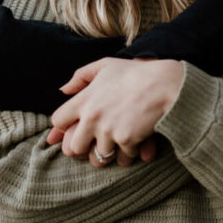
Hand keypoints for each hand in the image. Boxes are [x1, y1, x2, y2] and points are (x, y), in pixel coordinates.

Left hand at [51, 58, 183, 166]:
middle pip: (74, 147)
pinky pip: (123, 156)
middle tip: (96, 142)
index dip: (64, 126)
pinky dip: (130, 153)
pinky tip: (136, 143)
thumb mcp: (105, 65)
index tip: (76, 125)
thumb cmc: (135, 73)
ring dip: (108, 154)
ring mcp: (108, 131)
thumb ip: (81, 76)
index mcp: (84, 100)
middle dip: (84, 147)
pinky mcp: (126, 140)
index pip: (58, 121)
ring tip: (116, 147)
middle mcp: (92, 118)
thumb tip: (64, 90)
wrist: (164, 84)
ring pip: (98, 157)